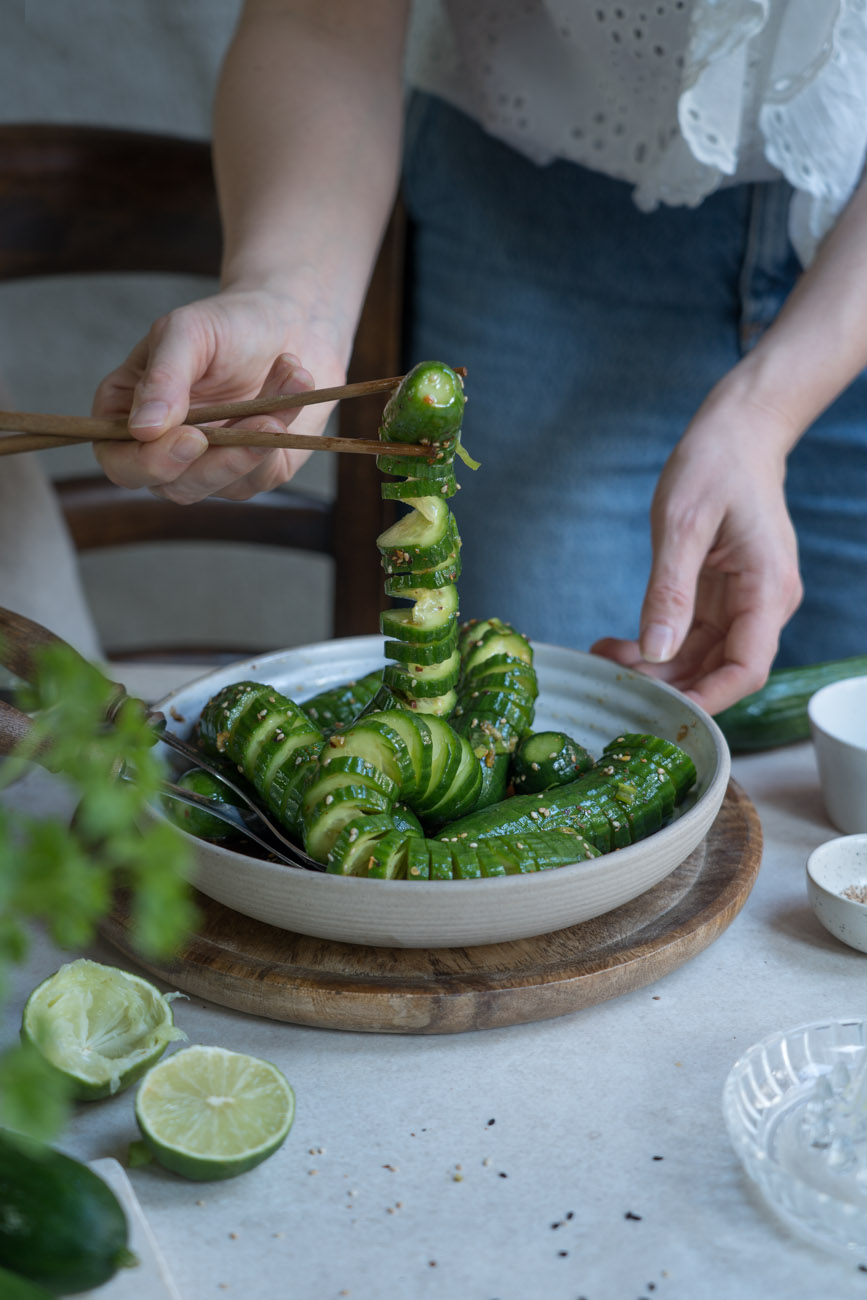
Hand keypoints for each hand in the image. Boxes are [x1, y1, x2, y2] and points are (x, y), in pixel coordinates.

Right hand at [92, 288, 346, 502]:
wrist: (288, 324)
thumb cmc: (226, 324)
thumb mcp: (187, 333)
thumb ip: (162, 378)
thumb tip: (143, 429)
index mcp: (127, 415)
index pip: (120, 464)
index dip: (150, 462)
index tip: (192, 437)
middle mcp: (164, 450)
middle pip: (172, 487)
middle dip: (214, 464)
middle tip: (255, 423)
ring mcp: (209, 467)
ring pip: (223, 485)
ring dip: (258, 436)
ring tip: (289, 376)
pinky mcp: (254, 472)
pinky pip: (263, 470)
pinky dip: (282, 428)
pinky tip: (294, 383)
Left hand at [591, 388, 803, 715]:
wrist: (738, 431)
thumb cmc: (715, 465)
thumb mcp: (681, 524)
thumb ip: (669, 590)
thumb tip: (655, 650)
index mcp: (766, 589)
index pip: (747, 668)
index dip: (707, 698)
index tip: (660, 710)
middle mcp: (763, 603)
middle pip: (720, 669)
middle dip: (669, 684)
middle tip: (611, 682)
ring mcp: (744, 602)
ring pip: (702, 658)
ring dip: (656, 668)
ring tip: (604, 659)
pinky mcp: (723, 596)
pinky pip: (691, 635)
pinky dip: (657, 644)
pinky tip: (618, 645)